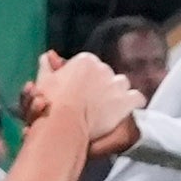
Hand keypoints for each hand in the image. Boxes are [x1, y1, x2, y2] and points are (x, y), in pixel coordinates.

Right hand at [25, 48, 142, 159]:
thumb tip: (47, 55)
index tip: (76, 90)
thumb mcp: (44, 82)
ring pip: (120, 84)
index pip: (87, 65)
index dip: (81, 79)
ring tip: (106, 106)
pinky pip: (136, 98)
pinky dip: (133, 103)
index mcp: (85, 60)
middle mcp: (103, 68)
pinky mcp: (127, 101)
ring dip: (115, 93)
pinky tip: (127, 108)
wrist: (64, 125)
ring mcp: (116, 84)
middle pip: (104, 75)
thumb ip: (47, 67)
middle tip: (89, 101)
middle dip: (99, 85)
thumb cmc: (50, 104)